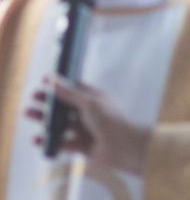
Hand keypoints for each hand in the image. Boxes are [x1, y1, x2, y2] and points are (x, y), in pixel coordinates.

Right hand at [25, 77, 149, 174]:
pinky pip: (63, 142)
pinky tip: (37, 139)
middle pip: (65, 106)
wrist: (123, 147)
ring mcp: (85, 129)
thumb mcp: (89, 103)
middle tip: (32, 99)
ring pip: (61, 123)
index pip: (75, 88)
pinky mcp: (81, 145)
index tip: (43, 82)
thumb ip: (70, 94)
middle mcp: (89, 112)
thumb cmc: (109, 120)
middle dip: (48, 102)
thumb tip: (53, 80)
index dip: (60, 85)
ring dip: (45, 119)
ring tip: (28, 113)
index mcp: (95, 98)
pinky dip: (50, 141)